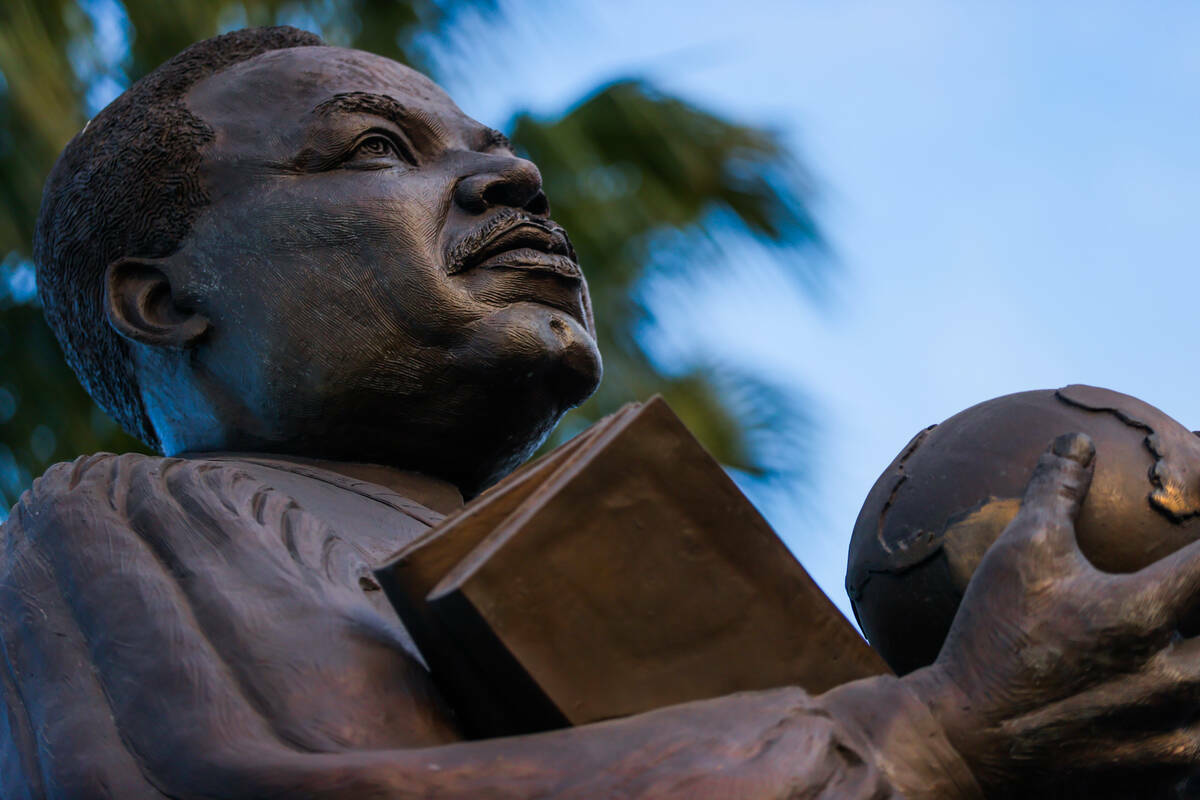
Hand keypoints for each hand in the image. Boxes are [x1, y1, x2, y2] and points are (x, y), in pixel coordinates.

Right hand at [905, 433, 1199, 798]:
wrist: (961, 740)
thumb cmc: (990, 637)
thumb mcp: (1018, 554)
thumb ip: (1055, 491)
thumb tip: (1075, 440)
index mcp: (1141, 614)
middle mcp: (1171, 678)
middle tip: (1193, 606)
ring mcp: (1171, 735)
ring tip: (1187, 658)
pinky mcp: (1161, 777)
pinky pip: (1199, 751)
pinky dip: (1190, 726)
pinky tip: (1170, 711)